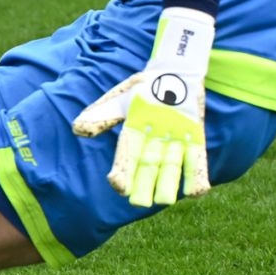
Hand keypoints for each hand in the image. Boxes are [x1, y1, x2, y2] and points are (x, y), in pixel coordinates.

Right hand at [71, 8, 214, 207]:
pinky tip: (197, 190)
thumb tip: (78, 129)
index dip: (122, 173)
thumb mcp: (121, 98)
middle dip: (143, 186)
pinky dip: (196, 175)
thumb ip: (103, 114)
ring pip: (170, 168)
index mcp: (133, 136)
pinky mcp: (194, 139)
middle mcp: (152, 145)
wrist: (174, 72)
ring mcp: (174, 143)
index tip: (117, 185)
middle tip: (139, 201)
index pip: (125, 159)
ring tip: (165, 199)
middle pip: (147, 169)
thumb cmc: (144, 85)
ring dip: (168, 184)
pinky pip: (196, 160)